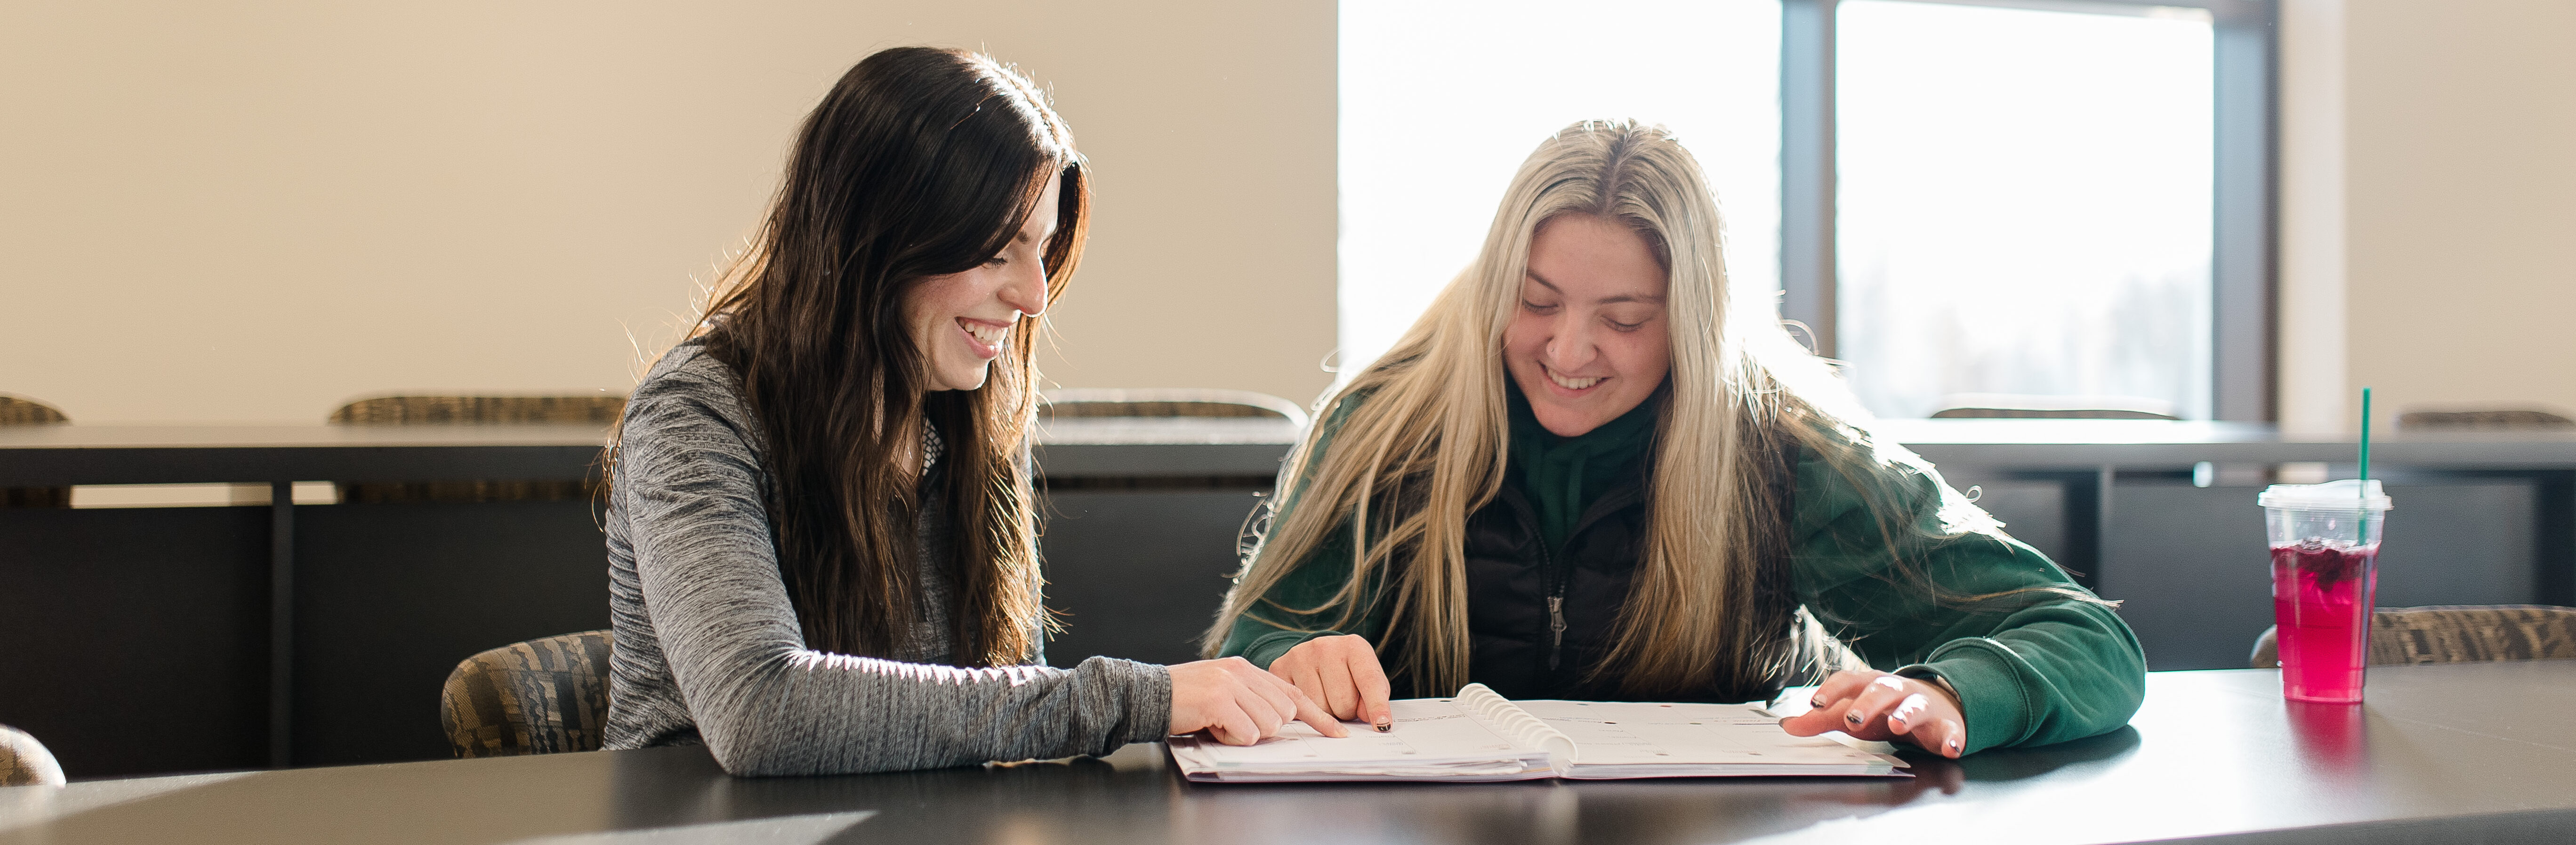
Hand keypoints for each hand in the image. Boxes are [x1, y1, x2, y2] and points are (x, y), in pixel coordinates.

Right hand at [1168, 656, 1345, 744]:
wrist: (1149, 694)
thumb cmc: (1186, 700)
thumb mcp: (1224, 692)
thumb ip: (1252, 698)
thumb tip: (1283, 719)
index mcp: (1246, 669)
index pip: (1293, 693)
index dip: (1318, 716)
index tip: (1337, 732)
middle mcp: (1241, 672)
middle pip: (1283, 713)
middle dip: (1264, 728)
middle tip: (1234, 723)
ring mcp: (1230, 684)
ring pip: (1268, 725)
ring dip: (1244, 734)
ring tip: (1219, 723)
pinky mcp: (1219, 699)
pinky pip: (1246, 732)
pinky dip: (1231, 738)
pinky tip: (1212, 726)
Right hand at [1268, 634, 1393, 730]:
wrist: (1315, 656)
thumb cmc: (1347, 672)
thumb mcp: (1367, 680)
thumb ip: (1375, 697)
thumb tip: (1372, 719)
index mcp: (1354, 646)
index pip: (1369, 681)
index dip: (1377, 706)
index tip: (1382, 725)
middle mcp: (1325, 646)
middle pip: (1343, 702)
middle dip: (1347, 711)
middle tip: (1343, 701)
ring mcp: (1300, 655)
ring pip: (1319, 709)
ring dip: (1326, 713)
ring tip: (1326, 698)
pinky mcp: (1280, 667)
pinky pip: (1297, 707)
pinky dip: (1305, 710)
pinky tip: (1309, 696)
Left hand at [1778, 669, 1966, 758]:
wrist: (1934, 705)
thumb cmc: (1885, 709)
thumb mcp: (1853, 712)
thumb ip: (1822, 719)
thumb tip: (1787, 725)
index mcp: (1870, 684)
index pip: (1848, 680)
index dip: (1831, 691)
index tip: (1815, 703)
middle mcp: (1896, 690)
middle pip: (1881, 690)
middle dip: (1867, 703)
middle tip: (1852, 719)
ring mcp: (1922, 706)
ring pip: (1915, 706)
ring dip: (1906, 714)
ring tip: (1897, 725)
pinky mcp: (1946, 724)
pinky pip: (1951, 730)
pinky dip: (1954, 738)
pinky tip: (1952, 748)